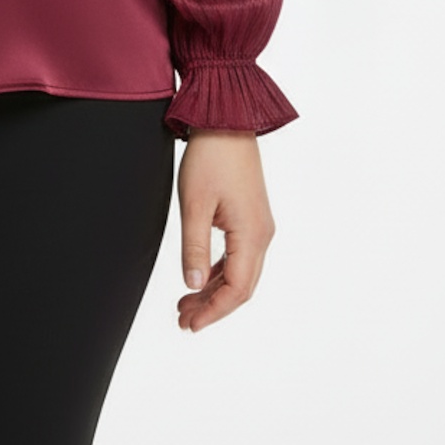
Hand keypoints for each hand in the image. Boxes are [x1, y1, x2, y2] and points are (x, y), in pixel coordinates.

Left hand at [176, 129, 275, 332]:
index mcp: (252, 235)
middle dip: (213, 307)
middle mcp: (262, 234)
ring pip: (240, 272)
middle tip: (182, 321)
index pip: (236, 289)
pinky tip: (199, 278)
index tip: (189, 325)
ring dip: (214, 290)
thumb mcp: (194, 204)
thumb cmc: (210, 157)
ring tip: (185, 305)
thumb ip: (194, 247)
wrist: (226, 120)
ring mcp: (258, 226)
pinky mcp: (250, 216)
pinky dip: (219, 271)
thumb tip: (192, 286)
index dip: (213, 311)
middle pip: (241, 286)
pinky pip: (238, 256)